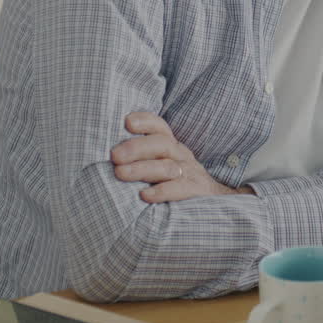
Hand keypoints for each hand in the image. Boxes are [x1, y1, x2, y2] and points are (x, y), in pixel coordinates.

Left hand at [111, 112, 250, 202]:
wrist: (215, 201)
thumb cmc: (176, 182)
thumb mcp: (162, 163)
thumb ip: (142, 157)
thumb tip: (108, 153)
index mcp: (171, 146)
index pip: (159, 127)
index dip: (145, 121)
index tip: (127, 122)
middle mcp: (180, 156)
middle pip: (161, 144)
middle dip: (136, 147)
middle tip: (114, 155)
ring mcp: (189, 173)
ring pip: (167, 166)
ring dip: (142, 169)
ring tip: (120, 173)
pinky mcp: (195, 191)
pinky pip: (179, 189)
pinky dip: (162, 191)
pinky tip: (144, 195)